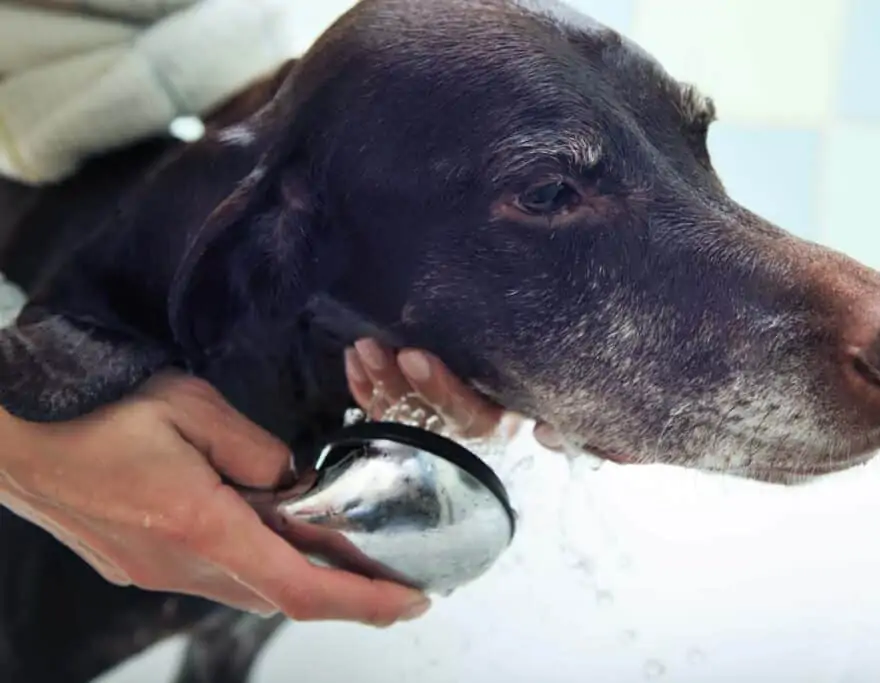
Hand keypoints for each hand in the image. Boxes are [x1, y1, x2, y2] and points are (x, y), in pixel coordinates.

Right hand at [0, 373, 429, 625]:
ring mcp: (157, 573)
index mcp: (202, 526)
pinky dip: (255, 562)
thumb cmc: (94, 410)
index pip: (301, 586)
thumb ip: (254, 447)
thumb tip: (290, 480)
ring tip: (340, 549)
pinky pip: (214, 575)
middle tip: (391, 577)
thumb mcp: (190, 406)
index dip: (364, 601)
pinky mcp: (139, 566)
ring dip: (297, 575)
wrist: (10, 438)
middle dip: (344, 592)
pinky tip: (265, 530)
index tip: (411, 600)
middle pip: (281, 595)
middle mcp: (181, 565)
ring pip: (248, 588)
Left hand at [344, 338, 564, 449]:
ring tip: (360, 347)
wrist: (534, 374)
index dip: (439, 388)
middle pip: (427, 417)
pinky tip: (353, 361)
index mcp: (504, 421)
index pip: (470, 415)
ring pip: (403, 415)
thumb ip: (544, 398)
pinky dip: (366, 389)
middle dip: (396, 383)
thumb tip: (544, 428)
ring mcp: (441, 431)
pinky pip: (384, 413)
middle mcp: (470, 433)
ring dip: (377, 381)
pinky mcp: (415, 423)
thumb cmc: (536, 367)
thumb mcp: (534, 385)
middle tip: (371, 346)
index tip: (412, 356)